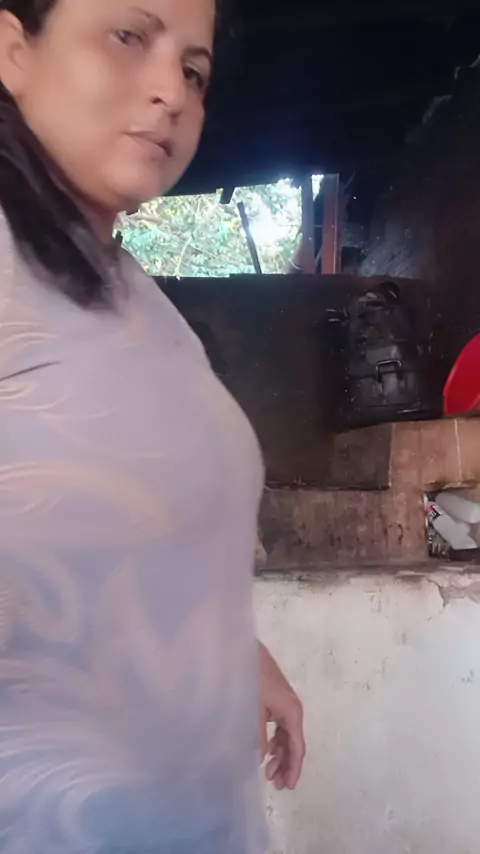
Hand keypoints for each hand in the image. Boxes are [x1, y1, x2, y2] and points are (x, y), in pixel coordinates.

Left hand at [258, 642, 304, 790]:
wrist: (240, 649)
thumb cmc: (250, 677)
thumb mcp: (254, 709)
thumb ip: (258, 735)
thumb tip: (262, 758)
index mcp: (292, 711)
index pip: (297, 746)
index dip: (293, 767)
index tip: (288, 786)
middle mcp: (292, 707)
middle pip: (293, 741)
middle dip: (285, 763)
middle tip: (274, 784)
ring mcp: (283, 702)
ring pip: (285, 734)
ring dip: (278, 753)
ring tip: (268, 771)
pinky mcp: (273, 697)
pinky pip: (278, 724)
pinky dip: (273, 739)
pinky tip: (265, 750)